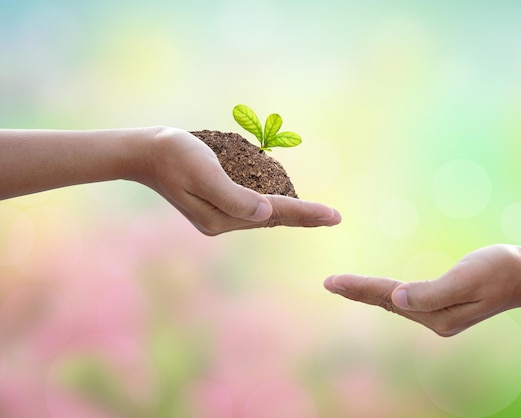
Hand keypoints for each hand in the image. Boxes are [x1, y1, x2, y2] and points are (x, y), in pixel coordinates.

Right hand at [137, 127, 340, 234]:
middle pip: (272, 219)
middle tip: (335, 218)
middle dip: (304, 218)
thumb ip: (234, 196)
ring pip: (264, 216)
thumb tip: (266, 213)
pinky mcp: (215, 206)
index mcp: (221, 218)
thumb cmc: (173, 155)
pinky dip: (273, 206)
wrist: (144, 152)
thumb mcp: (204, 172)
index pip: (274, 214)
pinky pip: (252, 209)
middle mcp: (222, 222)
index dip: (307, 213)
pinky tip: (284, 205)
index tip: (335, 216)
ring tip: (317, 215)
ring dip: (290, 214)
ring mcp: (217, 216)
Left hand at [324, 245, 520, 335]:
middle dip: (356, 292)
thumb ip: (432, 292)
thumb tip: (397, 300)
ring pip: (394, 303)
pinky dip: (386, 293)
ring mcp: (439, 315)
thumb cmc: (500, 270)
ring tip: (343, 286)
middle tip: (328, 283)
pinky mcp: (444, 306)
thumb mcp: (466, 278)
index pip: (388, 298)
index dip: (358, 288)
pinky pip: (407, 300)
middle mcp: (435, 320)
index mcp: (437, 315)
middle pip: (386, 303)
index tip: (331, 281)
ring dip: (368, 294)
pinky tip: (379, 291)